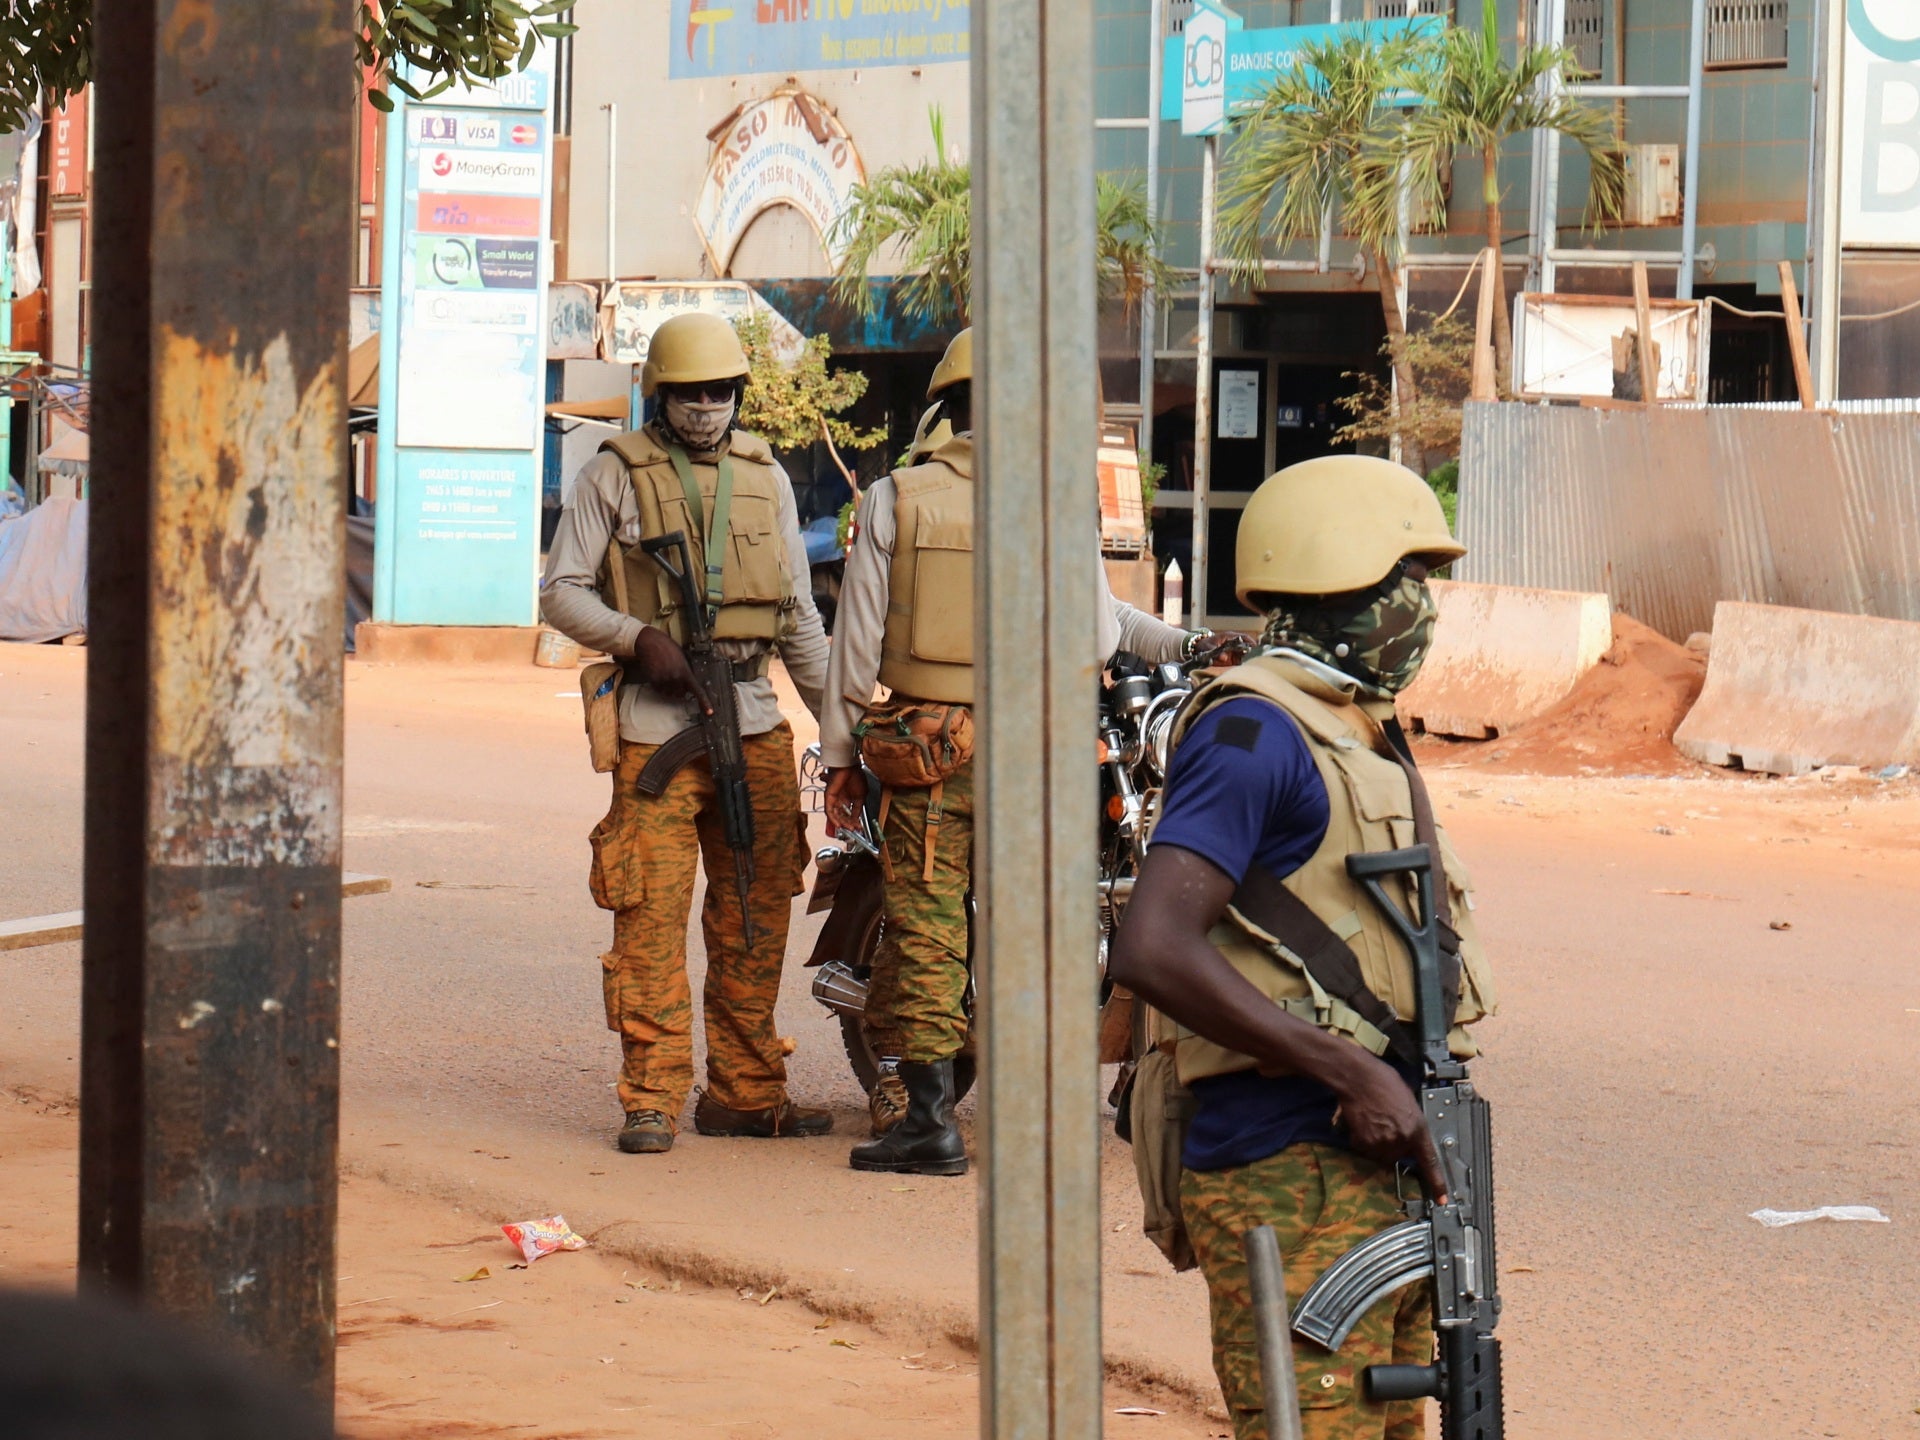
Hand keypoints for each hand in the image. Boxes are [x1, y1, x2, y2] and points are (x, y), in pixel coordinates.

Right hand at [622, 627, 708, 712]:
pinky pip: (658, 690)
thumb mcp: (682, 658)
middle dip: (679, 690)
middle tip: (675, 679)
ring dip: (668, 688)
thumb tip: (690, 683)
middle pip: (680, 694)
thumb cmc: (668, 648)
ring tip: (665, 674)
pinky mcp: (653, 680)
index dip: (704, 702)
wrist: (651, 642)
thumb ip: (686, 671)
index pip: (698, 690)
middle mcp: (676, 678)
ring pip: (668, 694)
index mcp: (686, 672)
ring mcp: (664, 680)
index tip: (710, 712)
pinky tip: (657, 674)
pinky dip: (658, 685)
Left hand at [823, 766, 867, 838]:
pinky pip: (829, 811)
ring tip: (848, 829)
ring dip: (842, 823)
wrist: (849, 766)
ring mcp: (833, 799)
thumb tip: (857, 818)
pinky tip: (839, 824)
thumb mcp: (861, 796)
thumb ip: (858, 809)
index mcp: (847, 799)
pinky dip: (833, 819)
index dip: (853, 822)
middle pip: (841, 816)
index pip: (848, 814)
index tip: (858, 827)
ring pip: (835, 815)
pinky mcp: (828, 797)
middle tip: (853, 829)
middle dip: (848, 824)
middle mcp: (839, 800)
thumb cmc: (855, 776)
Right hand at [1330, 1050, 1448, 1202]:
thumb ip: (1412, 1124)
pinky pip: (1366, 1150)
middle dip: (1395, 1145)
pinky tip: (1363, 1122)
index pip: (1430, 1162)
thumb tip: (1409, 1136)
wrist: (1358, 1077)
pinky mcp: (1363, 1143)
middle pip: (1400, 1156)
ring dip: (1379, 1143)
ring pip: (1381, 1154)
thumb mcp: (1409, 1103)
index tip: (1442, 1199)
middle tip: (1387, 1123)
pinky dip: (1363, 1140)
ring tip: (1374, 1120)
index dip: (1437, 1183)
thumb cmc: (1385, 1082)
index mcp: (1417, 1129)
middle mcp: (1401, 1141)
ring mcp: (1381, 1144)